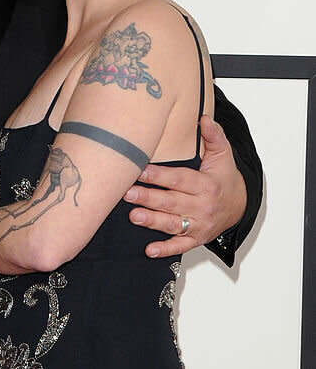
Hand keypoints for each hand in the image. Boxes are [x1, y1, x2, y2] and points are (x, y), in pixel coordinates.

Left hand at [124, 115, 247, 257]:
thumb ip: (213, 136)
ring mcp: (199, 224)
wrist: (239, 205)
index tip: (140, 170)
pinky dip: (166, 249)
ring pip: (174, 224)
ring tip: (134, 217)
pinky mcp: (196, 239)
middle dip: (149, 198)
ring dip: (153, 222)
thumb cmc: (223, 178)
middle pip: (172, 202)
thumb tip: (204, 118)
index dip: (160, 176)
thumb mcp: (222, 155)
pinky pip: (181, 245)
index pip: (180, 179)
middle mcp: (203, 206)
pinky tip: (150, 250)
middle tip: (128, 193)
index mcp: (207, 185)